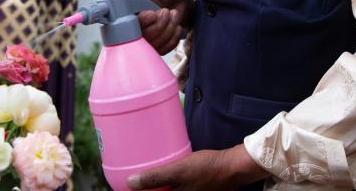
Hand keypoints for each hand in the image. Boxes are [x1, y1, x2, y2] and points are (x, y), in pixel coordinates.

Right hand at [124, 0, 195, 54]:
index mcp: (130, 10)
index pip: (128, 23)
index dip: (142, 21)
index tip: (152, 14)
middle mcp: (135, 25)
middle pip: (142, 37)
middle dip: (159, 25)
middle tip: (167, 11)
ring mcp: (145, 36)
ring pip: (153, 44)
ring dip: (168, 30)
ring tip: (174, 14)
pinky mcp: (155, 44)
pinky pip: (163, 49)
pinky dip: (173, 38)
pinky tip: (176, 26)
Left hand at [127, 145, 267, 190]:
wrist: (232, 168)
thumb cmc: (206, 169)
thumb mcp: (179, 171)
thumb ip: (155, 178)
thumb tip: (130, 182)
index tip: (124, 187)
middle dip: (144, 188)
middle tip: (131, 181)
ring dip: (154, 187)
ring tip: (142, 178)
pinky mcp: (190, 190)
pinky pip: (172, 189)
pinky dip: (165, 186)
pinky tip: (161, 176)